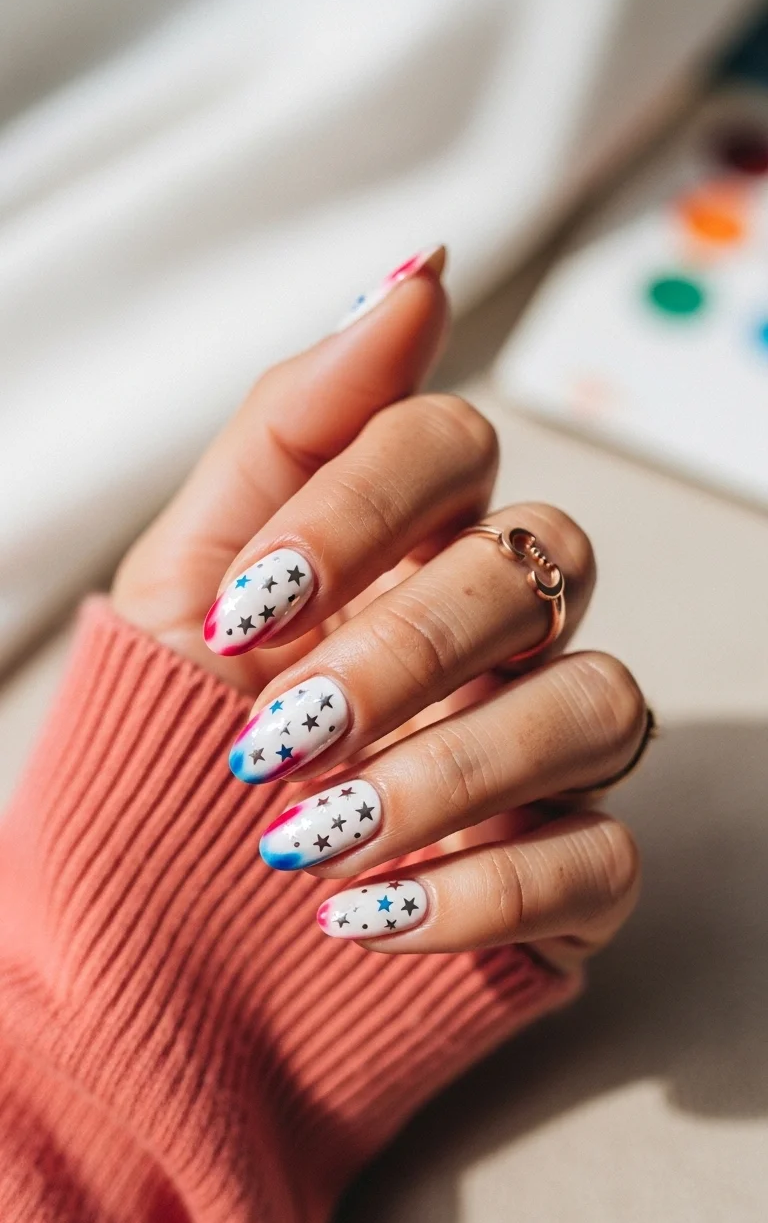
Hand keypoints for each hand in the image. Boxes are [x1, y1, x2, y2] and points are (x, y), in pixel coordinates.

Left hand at [114, 247, 645, 971]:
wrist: (150, 946)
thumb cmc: (171, 757)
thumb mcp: (184, 588)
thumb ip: (288, 434)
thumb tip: (417, 276)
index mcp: (405, 547)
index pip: (450, 444)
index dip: (356, 513)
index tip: (245, 611)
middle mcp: (496, 634)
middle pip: (543, 560)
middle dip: (401, 649)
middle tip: (280, 736)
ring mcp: (544, 754)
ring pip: (596, 702)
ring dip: (449, 772)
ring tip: (313, 839)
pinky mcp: (568, 878)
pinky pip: (600, 861)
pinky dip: (479, 892)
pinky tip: (361, 916)